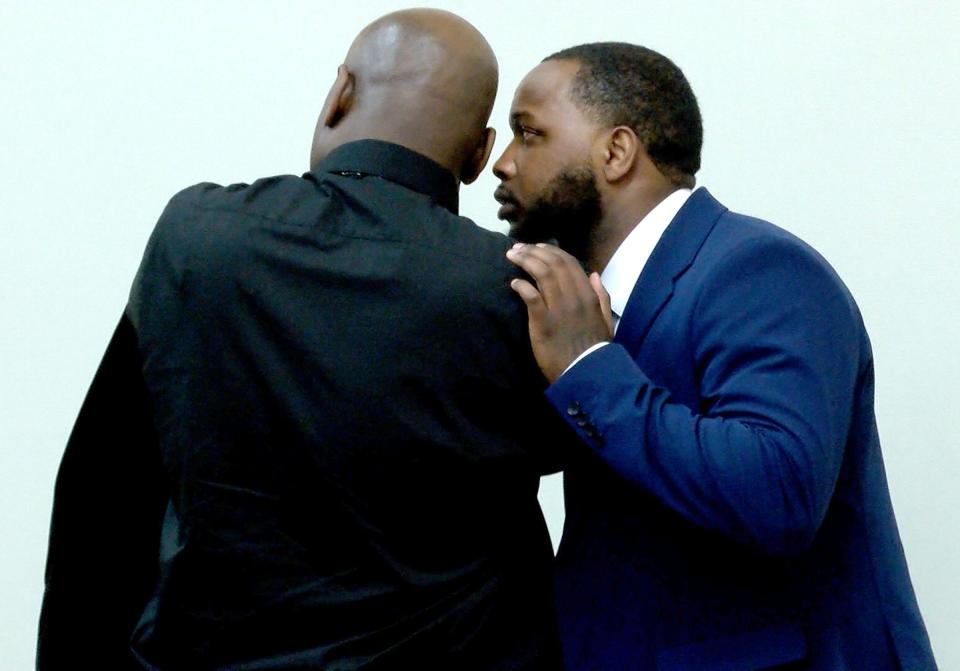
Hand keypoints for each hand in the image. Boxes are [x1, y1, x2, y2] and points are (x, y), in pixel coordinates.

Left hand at [506, 243, 612, 382]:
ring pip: (542, 274)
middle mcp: (574, 297)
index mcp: (588, 295)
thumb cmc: (594, 349)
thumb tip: (594, 274)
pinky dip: (522, 286)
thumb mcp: (605, 321)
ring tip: (512, 256)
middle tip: (518, 248)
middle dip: (533, 251)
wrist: (585, 373)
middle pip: (552, 264)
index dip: (551, 251)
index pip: (569, 263)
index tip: (537, 246)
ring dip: (525, 261)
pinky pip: (531, 296)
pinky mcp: (543, 322)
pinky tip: (514, 283)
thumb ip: (601, 296)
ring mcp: (558, 308)